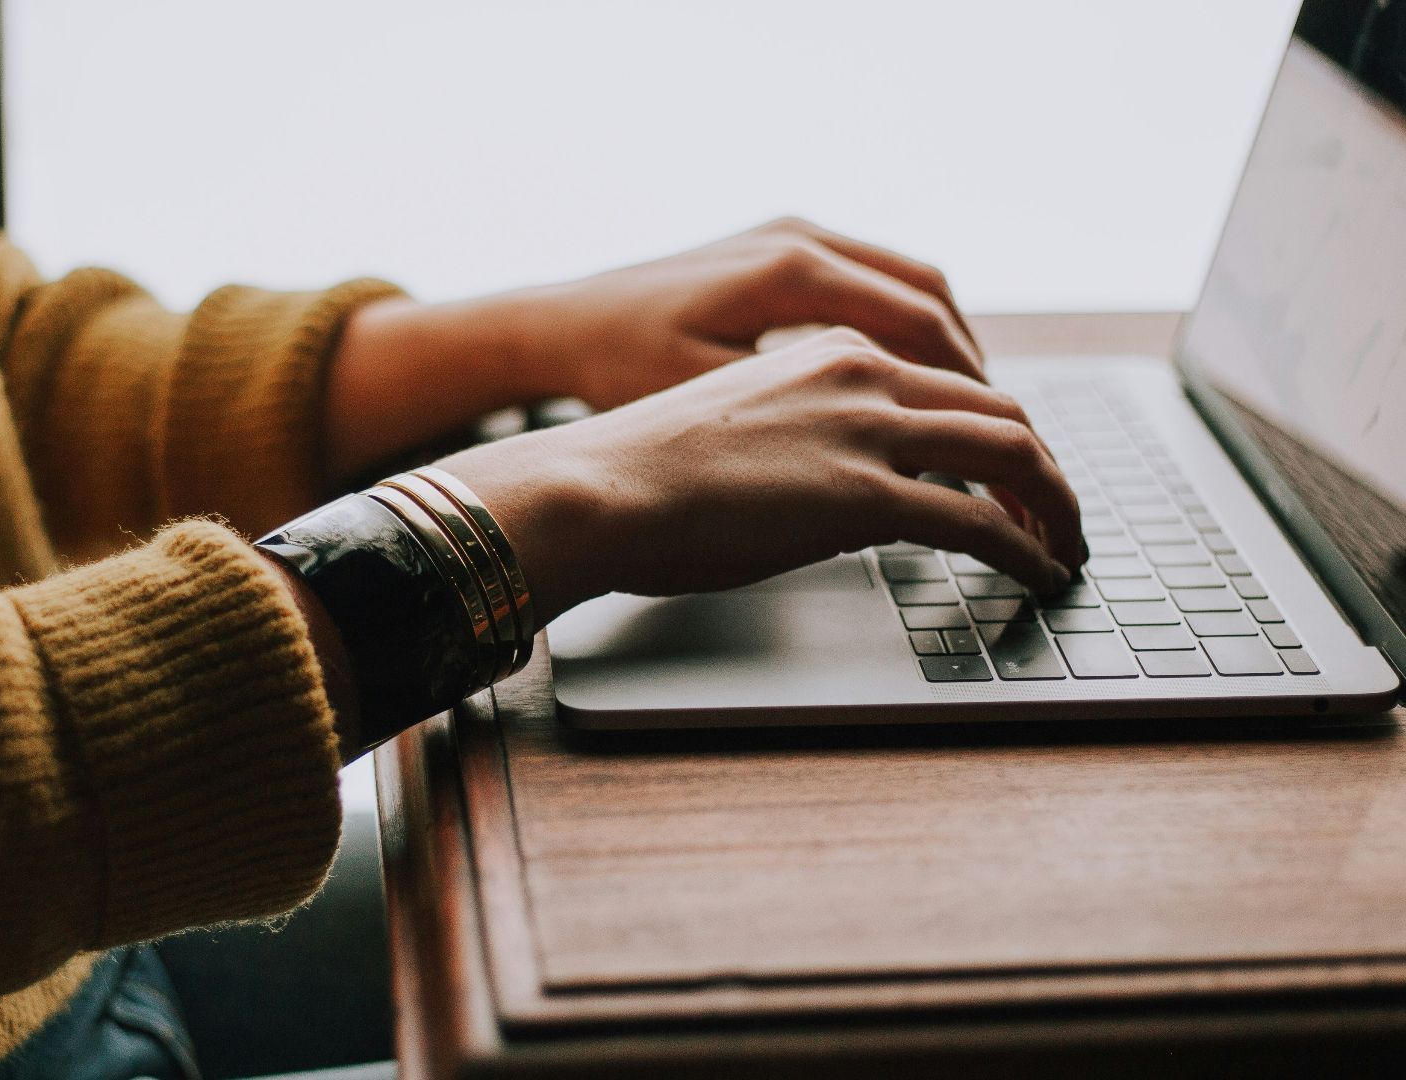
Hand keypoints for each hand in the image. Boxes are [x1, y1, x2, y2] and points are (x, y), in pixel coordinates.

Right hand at [440, 328, 1083, 621]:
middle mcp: (862, 373)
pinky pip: (982, 522)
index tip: (1011, 472)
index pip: (948, 381)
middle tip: (1060, 513)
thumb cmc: (639, 470)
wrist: (596, 486)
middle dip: (1045, 468)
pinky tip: (1039, 574)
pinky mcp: (866, 495)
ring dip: (1055, 505)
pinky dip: (1027, 549)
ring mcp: (868, 430)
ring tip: (1066, 547)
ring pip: (1012, 453)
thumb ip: (803, 439)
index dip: (997, 429)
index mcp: (829, 350)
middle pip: (999, 409)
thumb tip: (831, 492)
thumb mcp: (737, 427)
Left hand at [510, 217, 984, 410]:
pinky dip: (905, 327)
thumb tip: (896, 467)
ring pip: (908, 284)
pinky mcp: (776, 247)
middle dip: (975, 372)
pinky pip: (870, 280)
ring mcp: (789, 235)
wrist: (558, 326)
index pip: (921, 327)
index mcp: (792, 273)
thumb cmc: (618, 371)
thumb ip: (804, 424)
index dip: (969, 392)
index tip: (999, 444)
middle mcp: (801, 240)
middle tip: (1006, 436)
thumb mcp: (713, 408)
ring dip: (947, 346)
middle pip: (930, 298)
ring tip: (972, 413)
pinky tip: (909, 380)